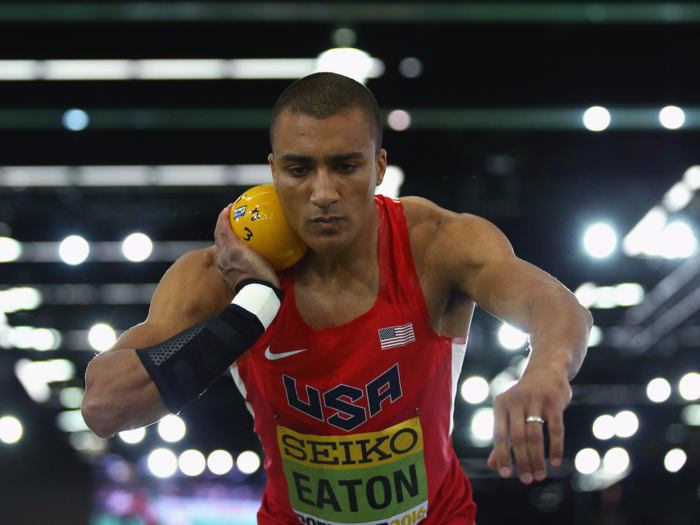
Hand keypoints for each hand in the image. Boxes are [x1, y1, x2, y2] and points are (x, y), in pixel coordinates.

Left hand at [214, 204, 279, 290]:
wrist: (257, 295)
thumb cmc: (264, 276)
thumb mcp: (263, 256)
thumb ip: (258, 244)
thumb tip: (263, 233)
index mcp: (232, 250)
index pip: (223, 228)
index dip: (224, 215)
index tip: (229, 207)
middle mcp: (224, 256)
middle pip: (218, 235)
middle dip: (221, 222)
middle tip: (229, 215)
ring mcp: (223, 266)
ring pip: (219, 246)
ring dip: (223, 235)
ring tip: (231, 230)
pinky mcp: (224, 274)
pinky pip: (223, 257)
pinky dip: (226, 248)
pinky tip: (235, 248)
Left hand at [486, 366, 571, 483]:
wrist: (547, 371)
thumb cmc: (525, 399)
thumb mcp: (510, 413)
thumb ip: (502, 438)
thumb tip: (492, 465)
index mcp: (500, 404)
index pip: (499, 435)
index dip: (502, 455)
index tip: (505, 475)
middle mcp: (516, 401)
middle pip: (517, 438)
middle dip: (522, 461)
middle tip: (527, 480)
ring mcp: (536, 400)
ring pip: (535, 435)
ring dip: (538, 458)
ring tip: (540, 475)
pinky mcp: (554, 402)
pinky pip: (556, 429)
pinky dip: (555, 447)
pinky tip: (555, 462)